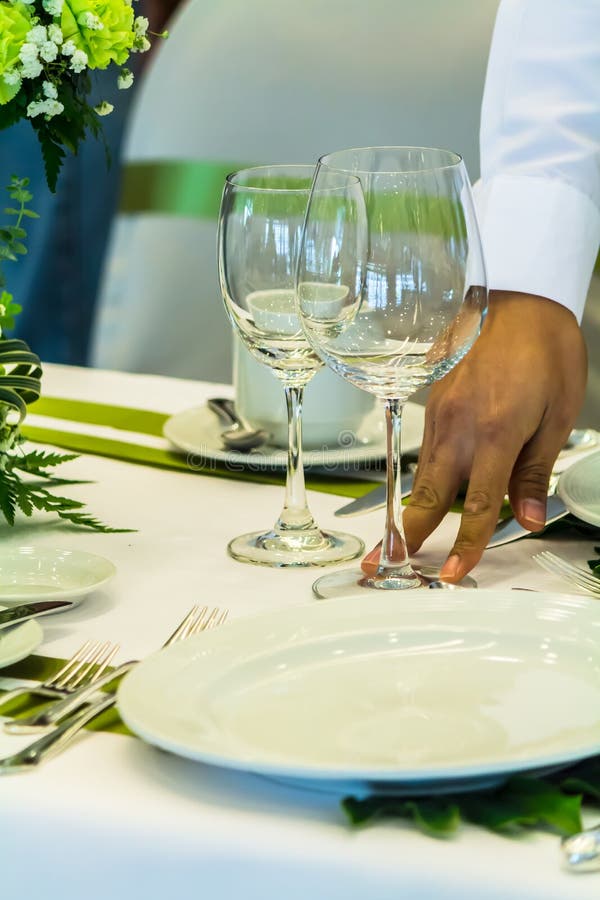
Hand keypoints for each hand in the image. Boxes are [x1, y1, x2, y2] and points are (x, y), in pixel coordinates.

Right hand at [361, 292, 586, 581]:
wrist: (518, 296)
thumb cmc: (546, 349)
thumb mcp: (558, 414)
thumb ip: (537, 470)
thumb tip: (530, 516)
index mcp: (496, 434)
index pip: (478, 507)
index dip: (467, 546)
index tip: (455, 573)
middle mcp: (460, 428)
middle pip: (428, 496)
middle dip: (412, 535)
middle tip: (394, 563)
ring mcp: (441, 414)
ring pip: (421, 474)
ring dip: (413, 509)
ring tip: (401, 537)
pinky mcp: (433, 401)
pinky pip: (425, 449)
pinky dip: (422, 476)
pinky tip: (426, 489)